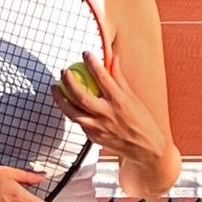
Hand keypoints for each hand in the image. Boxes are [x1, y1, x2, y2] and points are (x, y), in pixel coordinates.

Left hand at [55, 50, 171, 168]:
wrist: (146, 148)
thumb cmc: (141, 120)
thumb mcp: (133, 97)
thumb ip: (119, 78)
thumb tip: (113, 58)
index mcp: (120, 101)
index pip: (103, 78)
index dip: (92, 63)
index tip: (86, 53)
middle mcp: (108, 114)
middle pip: (81, 96)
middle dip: (69, 82)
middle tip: (64, 71)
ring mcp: (99, 128)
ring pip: (72, 113)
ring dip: (60, 99)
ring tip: (55, 88)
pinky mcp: (94, 138)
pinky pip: (79, 123)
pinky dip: (73, 113)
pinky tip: (68, 105)